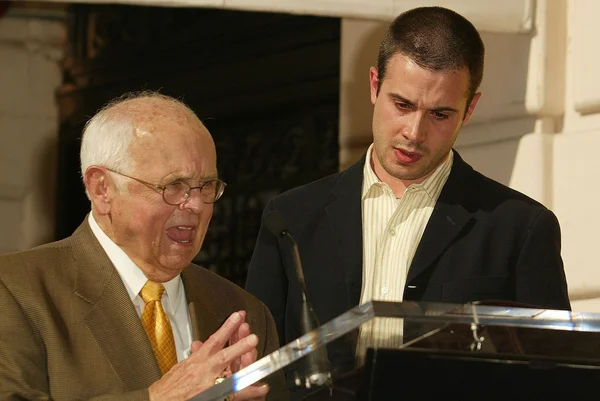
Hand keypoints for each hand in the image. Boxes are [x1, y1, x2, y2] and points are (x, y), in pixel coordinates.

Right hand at [148, 311, 266, 400]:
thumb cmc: (169, 386)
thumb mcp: (182, 365)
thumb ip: (195, 355)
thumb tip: (200, 344)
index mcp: (198, 361)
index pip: (214, 340)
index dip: (227, 327)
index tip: (238, 316)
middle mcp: (204, 372)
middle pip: (224, 356)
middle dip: (239, 346)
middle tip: (252, 337)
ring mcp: (209, 386)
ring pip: (231, 376)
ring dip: (247, 370)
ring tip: (263, 366)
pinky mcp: (213, 398)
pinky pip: (234, 395)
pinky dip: (249, 392)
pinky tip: (261, 387)